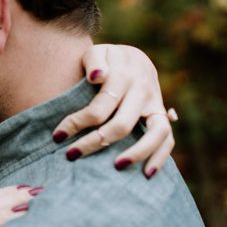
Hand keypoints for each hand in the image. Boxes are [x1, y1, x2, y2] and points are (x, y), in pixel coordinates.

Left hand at [55, 44, 176, 176]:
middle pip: (122, 124)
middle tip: (71, 155)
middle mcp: (143, 91)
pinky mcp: (162, 115)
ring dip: (137, 152)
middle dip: (95, 142)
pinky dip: (161, 157)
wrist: (133, 57)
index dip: (77, 123)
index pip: (100, 106)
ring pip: (156, 133)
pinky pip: (168, 139)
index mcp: (124, 75)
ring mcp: (155, 104)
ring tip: (116, 167)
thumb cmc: (106, 59)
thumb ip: (95, 61)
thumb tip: (97, 76)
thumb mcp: (97, 52)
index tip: (58, 136)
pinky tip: (147, 174)